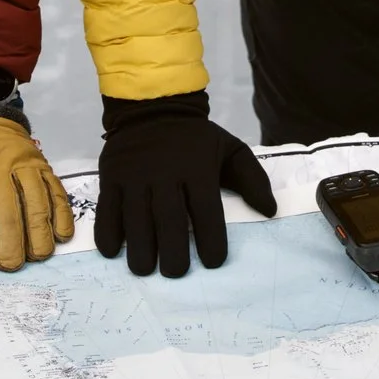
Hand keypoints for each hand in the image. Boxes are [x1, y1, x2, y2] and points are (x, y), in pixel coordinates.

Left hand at [0, 91, 73, 270]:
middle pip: (4, 207)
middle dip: (8, 241)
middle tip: (8, 265)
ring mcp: (22, 163)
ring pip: (34, 199)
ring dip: (38, 231)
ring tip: (36, 256)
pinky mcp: (41, 163)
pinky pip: (54, 188)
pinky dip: (60, 213)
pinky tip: (59, 235)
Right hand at [94, 93, 276, 277]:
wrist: (153, 106)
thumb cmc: (195, 139)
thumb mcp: (230, 148)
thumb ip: (253, 179)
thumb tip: (269, 211)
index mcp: (198, 168)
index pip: (207, 211)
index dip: (211, 240)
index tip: (213, 262)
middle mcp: (165, 173)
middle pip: (168, 220)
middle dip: (172, 252)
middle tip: (176, 272)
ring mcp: (135, 175)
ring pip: (136, 219)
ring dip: (139, 249)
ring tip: (145, 269)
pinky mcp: (111, 176)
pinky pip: (108, 209)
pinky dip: (108, 233)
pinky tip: (113, 251)